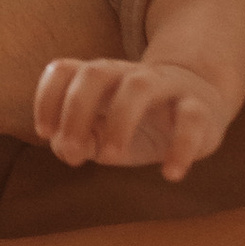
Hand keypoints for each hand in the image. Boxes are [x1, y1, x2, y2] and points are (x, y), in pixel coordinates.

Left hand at [34, 51, 236, 185]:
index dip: (47, 99)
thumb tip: (68, 148)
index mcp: (100, 78)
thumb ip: (81, 140)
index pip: (64, 71)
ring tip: (111, 158)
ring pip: (140, 86)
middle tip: (71, 153)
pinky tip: (171, 174)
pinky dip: (181, 147)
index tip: (45, 133)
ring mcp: (166, 86)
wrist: (200, 104)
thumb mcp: (104, 134)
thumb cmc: (139, 123)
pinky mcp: (200, 107)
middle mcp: (129, 75)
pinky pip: (191, 119)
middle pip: (96, 72)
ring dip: (119, 122)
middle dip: (76, 110)